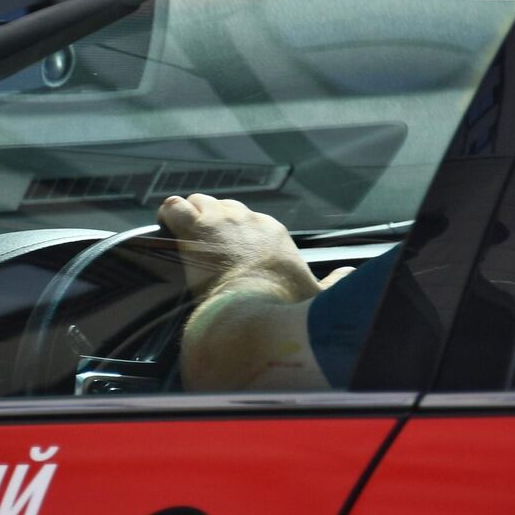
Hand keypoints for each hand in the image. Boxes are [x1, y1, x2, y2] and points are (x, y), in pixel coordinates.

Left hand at [156, 194, 324, 302]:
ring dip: (190, 214)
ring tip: (181, 229)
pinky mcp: (193, 229)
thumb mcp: (317, 297)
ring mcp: (219, 221)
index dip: (239, 234)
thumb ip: (334, 283)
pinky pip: (174, 207)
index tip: (233, 250)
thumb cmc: (284, 309)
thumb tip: (351, 274)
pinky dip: (167, 213)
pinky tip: (163, 222)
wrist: (255, 312)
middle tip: (206, 241)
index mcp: (274, 234)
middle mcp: (248, 220)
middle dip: (214, 221)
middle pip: (225, 207)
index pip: (254, 222)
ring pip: (199, 201)